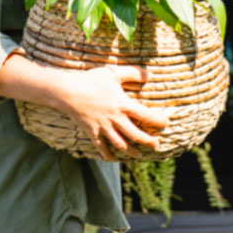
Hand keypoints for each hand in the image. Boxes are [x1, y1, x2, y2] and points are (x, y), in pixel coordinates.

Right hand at [55, 65, 169, 161]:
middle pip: (136, 134)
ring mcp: (103, 127)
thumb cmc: (91, 80)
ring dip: (131, 151)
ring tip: (140, 155)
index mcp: (123, 104)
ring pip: (120, 143)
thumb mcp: (114, 73)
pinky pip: (101, 147)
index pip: (146, 116)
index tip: (165, 123)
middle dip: (148, 141)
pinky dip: (107, 154)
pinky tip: (113, 159)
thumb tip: (150, 74)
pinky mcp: (91, 132)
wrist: (67, 91)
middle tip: (156, 144)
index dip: (158, 121)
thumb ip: (133, 73)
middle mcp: (115, 118)